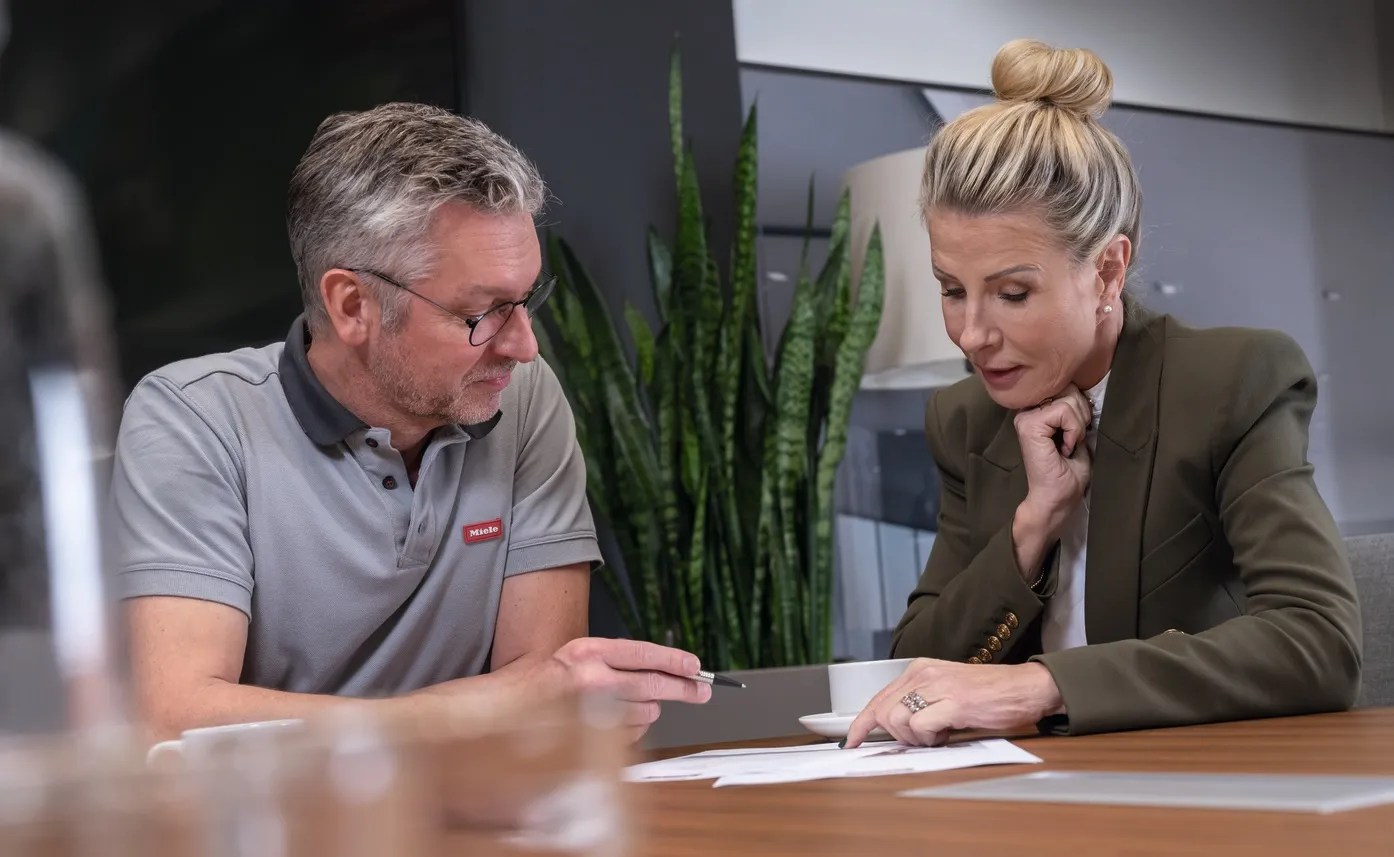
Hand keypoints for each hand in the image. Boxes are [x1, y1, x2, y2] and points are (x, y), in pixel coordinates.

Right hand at [549, 637, 711, 742]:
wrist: (510, 705)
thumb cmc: (547, 677)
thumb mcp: (581, 653)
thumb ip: (618, 659)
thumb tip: (666, 669)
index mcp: (590, 652)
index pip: (644, 653)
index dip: (675, 660)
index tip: (695, 667)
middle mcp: (592, 679)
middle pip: (653, 685)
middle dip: (683, 689)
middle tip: (701, 692)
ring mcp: (591, 712)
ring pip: (645, 712)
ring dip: (649, 709)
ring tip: (634, 703)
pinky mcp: (591, 738)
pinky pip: (632, 735)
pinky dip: (635, 729)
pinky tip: (621, 720)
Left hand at [843, 659, 1061, 748]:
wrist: (1026, 687)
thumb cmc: (990, 694)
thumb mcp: (946, 692)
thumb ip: (919, 703)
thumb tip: (893, 728)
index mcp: (919, 669)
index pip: (879, 697)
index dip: (861, 723)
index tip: (851, 740)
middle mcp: (924, 673)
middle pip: (883, 712)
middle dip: (895, 736)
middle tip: (921, 739)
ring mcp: (938, 686)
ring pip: (898, 720)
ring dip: (914, 738)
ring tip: (938, 735)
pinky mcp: (954, 702)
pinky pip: (921, 726)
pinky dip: (930, 739)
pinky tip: (947, 734)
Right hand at [1011, 385, 1093, 575]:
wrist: (1056, 499)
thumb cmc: (1068, 474)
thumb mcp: (1078, 434)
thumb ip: (1076, 412)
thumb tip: (1085, 393)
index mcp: (1037, 410)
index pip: (1066, 385)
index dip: (1081, 406)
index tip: (1075, 434)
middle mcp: (1028, 410)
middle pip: (1068, 387)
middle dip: (1082, 413)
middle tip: (1074, 439)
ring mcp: (1025, 417)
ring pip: (1068, 398)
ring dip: (1078, 425)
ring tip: (1068, 445)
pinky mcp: (1029, 426)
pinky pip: (1063, 411)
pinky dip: (1073, 430)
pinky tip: (1064, 448)